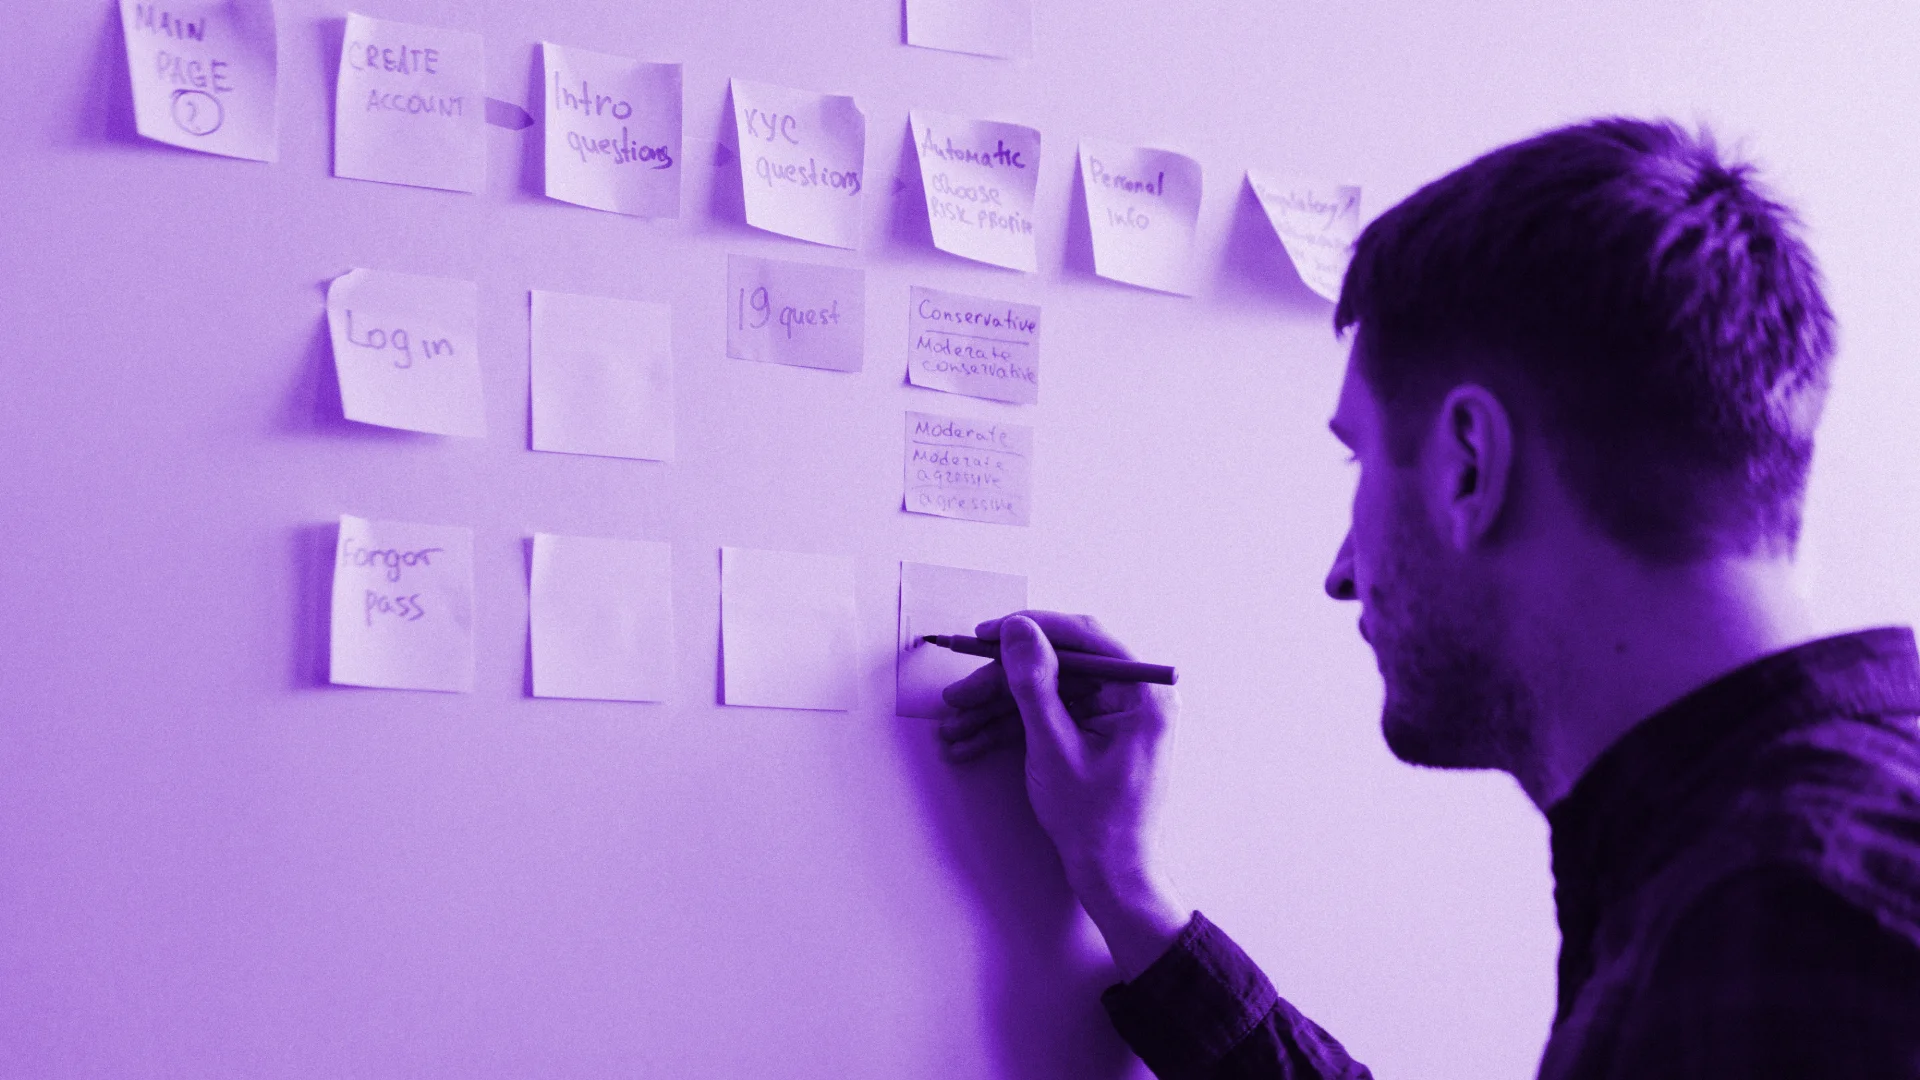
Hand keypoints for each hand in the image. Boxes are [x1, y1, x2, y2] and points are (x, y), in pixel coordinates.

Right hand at [940, 611, 1188, 979]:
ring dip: (996, 710)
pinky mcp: (1095, 736)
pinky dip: (1012, 729)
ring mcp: (1114, 718)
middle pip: (1058, 669)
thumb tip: (1018, 630)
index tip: (986, 634)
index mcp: (1143, 695)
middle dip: (1000, 684)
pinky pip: (1049, 718)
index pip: (1084, 639)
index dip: (1030, 631)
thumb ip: (1034, 684)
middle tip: (957, 696)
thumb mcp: (1055, 748)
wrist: (1111, 878)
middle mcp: (1133, 698)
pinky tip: (972, 742)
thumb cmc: (1096, 822)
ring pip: (1046, 695)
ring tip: (954, 728)